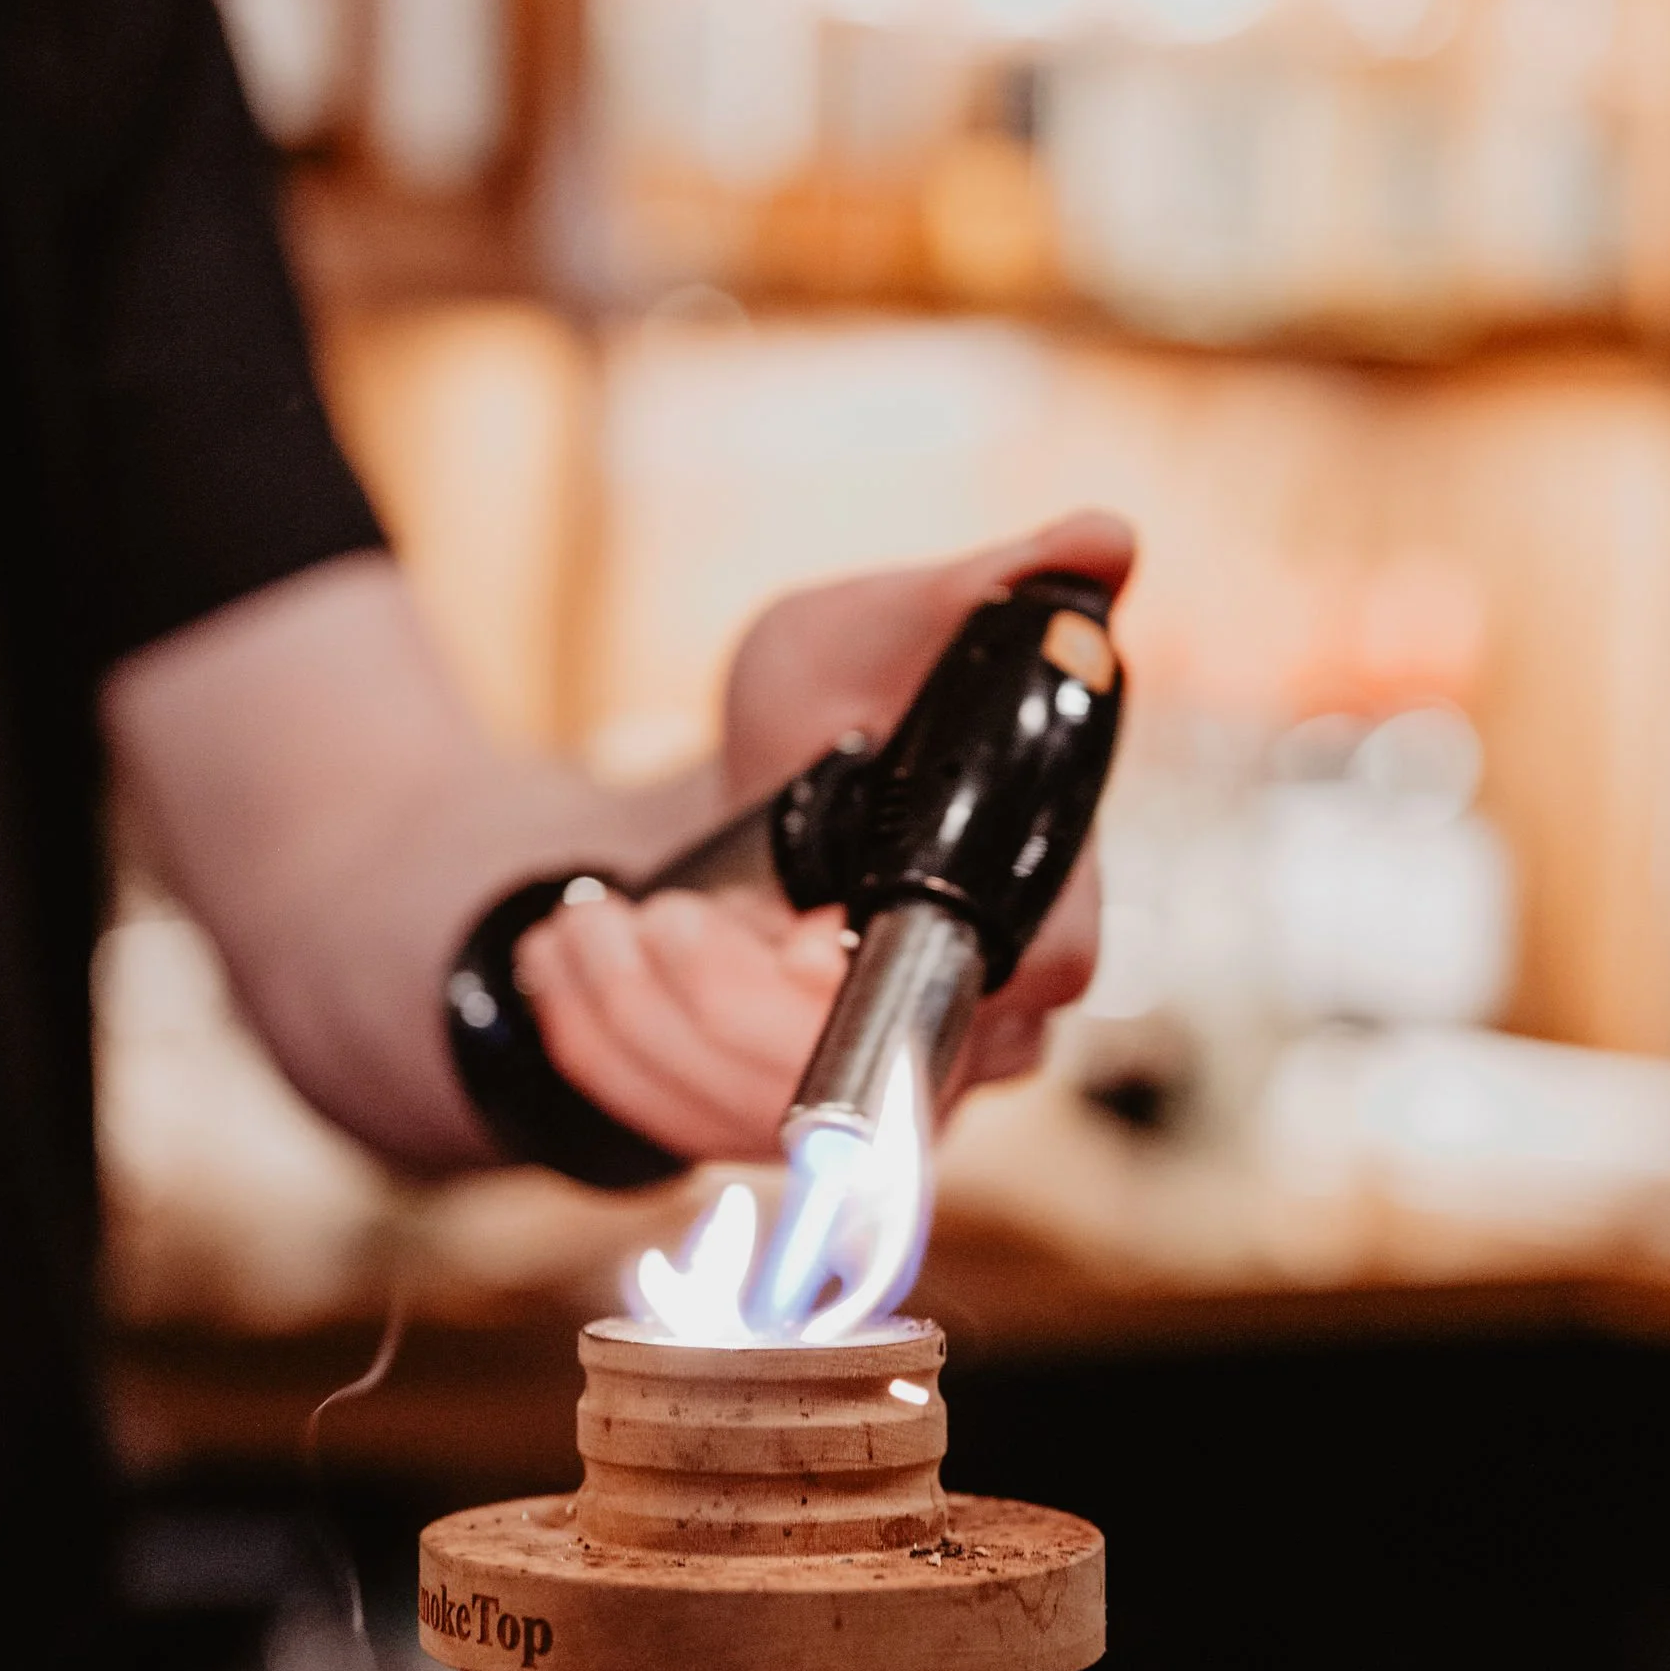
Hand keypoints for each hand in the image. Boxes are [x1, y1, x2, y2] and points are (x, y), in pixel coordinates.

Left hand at [516, 510, 1133, 1161]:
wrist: (745, 784)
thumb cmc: (836, 700)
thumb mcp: (882, 628)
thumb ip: (989, 590)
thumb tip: (1103, 539)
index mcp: (1035, 910)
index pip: (1032, 986)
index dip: (920, 978)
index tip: (808, 935)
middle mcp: (980, 1025)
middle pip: (886, 1083)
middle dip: (740, 1012)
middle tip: (658, 919)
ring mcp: (880, 1087)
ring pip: (768, 1119)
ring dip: (650, 1024)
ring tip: (593, 926)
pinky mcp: (785, 1120)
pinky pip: (688, 1131)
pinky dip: (604, 1044)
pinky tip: (565, 960)